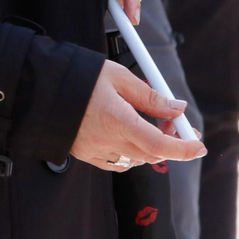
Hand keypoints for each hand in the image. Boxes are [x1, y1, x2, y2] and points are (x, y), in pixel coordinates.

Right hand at [70, 60, 204, 171]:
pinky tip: (130, 138)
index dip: (184, 148)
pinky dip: (132, 154)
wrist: (40, 89)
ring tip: (150, 123)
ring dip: (151, 146)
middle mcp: (108, 141)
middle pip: (152, 154)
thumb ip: (149, 95)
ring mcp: (96, 151)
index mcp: (118, 119)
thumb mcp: (117, 76)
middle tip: (174, 122)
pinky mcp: (86, 155)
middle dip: (170, 141)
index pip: (159, 144)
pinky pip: (118, 163)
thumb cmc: (79, 77)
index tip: (199, 144)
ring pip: (137, 159)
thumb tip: (176, 107)